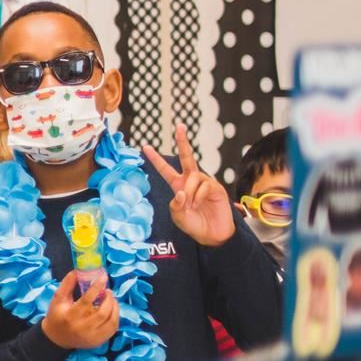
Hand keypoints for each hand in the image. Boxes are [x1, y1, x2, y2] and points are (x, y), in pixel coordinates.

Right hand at [41, 270, 120, 349]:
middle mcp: (82, 328)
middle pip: (102, 312)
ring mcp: (91, 336)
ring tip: (112, 299)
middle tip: (108, 291)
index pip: (87, 300)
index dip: (97, 287)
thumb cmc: (57, 316)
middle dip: (109, 299)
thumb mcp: (58, 299)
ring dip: (115, 307)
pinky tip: (112, 310)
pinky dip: (116, 317)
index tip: (103, 277)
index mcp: (70, 316)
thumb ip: (67, 284)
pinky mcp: (98, 341)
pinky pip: (113, 328)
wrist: (56, 338)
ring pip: (111, 321)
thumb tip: (78, 270)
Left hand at [143, 124, 236, 246]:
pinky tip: (200, 204)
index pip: (165, 170)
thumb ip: (175, 205)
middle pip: (186, 157)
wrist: (212, 234)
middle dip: (183, 141)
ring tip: (192, 206)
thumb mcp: (178, 217)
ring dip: (190, 193)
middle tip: (179, 126)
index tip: (145, 147)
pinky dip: (199, 196)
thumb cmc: (194, 225)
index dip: (155, 159)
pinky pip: (204, 186)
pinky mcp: (216, 187)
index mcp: (178, 186)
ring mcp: (204, 182)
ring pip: (193, 177)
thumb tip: (180, 192)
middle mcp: (191, 181)